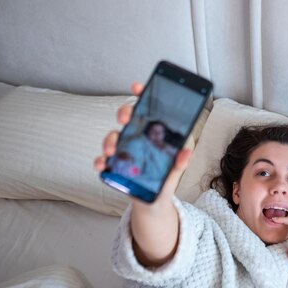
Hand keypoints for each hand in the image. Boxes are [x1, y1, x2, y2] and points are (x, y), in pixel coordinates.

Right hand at [93, 82, 192, 204]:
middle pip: (127, 118)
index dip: (141, 95)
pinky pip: (103, 160)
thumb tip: (187, 152)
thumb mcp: (175, 170)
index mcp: (152, 133)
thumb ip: (180, 161)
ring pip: (112, 137)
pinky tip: (103, 164)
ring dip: (109, 139)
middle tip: (126, 117)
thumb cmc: (165, 177)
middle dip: (124, 113)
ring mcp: (123, 151)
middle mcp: (136, 138)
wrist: (155, 201)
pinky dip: (100, 161)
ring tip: (112, 149)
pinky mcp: (114, 166)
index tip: (137, 86)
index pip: (147, 109)